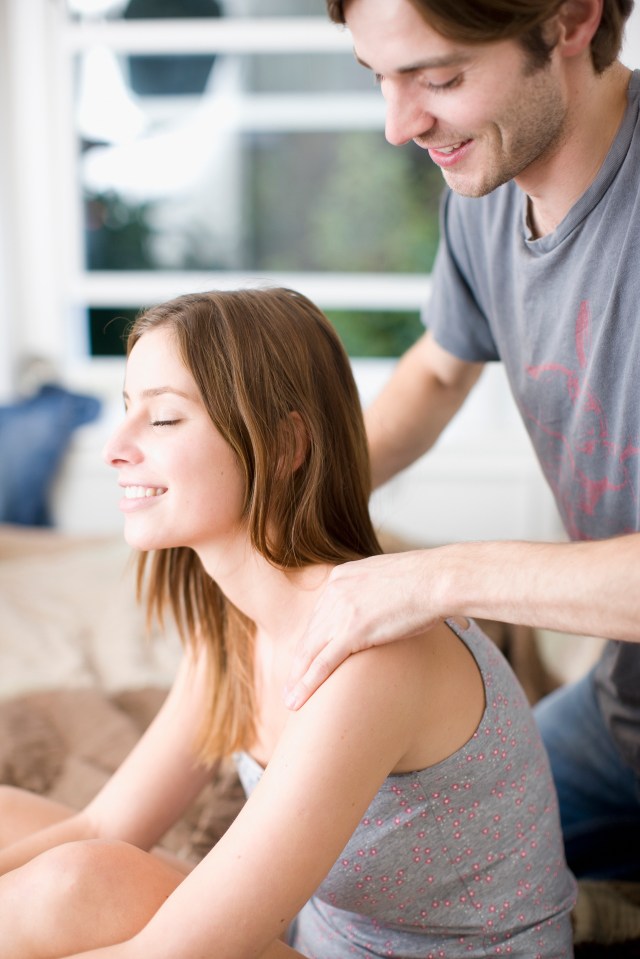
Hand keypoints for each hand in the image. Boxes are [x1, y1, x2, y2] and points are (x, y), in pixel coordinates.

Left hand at [284, 550, 441, 708]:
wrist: (437, 578)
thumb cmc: (427, 581)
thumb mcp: (388, 580)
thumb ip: (375, 593)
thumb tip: (384, 608)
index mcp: (341, 577)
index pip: (319, 615)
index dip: (312, 641)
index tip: (306, 658)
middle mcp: (334, 592)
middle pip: (310, 634)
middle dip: (299, 662)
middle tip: (290, 684)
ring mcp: (341, 611)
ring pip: (310, 652)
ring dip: (298, 679)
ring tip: (291, 700)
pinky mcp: (353, 630)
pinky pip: (323, 663)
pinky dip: (308, 684)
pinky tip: (298, 700)